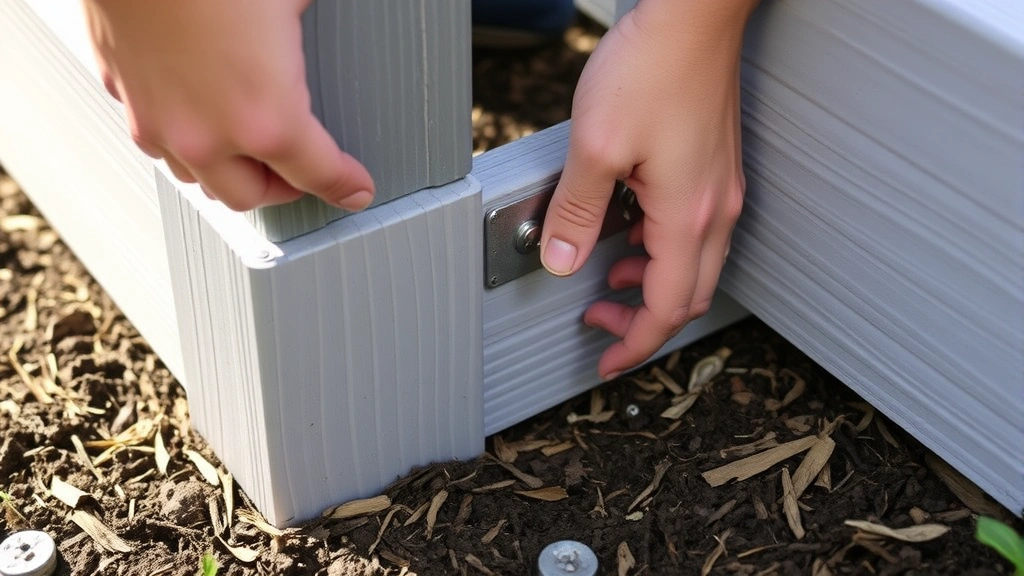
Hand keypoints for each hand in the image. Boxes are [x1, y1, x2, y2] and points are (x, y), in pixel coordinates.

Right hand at [81, 0, 374, 211]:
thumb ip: (317, 24)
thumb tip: (326, 15)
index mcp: (266, 116)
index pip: (318, 173)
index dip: (344, 185)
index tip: (353, 188)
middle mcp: (207, 133)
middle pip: (250, 195)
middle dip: (281, 188)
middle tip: (299, 170)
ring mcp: (159, 120)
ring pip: (197, 176)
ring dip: (228, 169)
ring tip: (248, 149)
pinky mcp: (124, 95)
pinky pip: (158, 137)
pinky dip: (184, 137)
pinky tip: (198, 113)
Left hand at [540, 0, 756, 379]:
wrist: (694, 13)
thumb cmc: (653, 67)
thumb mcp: (596, 147)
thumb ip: (576, 212)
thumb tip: (558, 259)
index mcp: (689, 217)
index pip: (667, 308)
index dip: (635, 344)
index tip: (607, 361)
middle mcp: (715, 210)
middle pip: (688, 296)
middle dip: (643, 322)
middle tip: (601, 325)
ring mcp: (721, 189)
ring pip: (694, 266)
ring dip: (652, 285)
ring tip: (608, 280)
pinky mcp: (714, 168)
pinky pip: (694, 232)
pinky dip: (662, 251)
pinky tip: (630, 232)